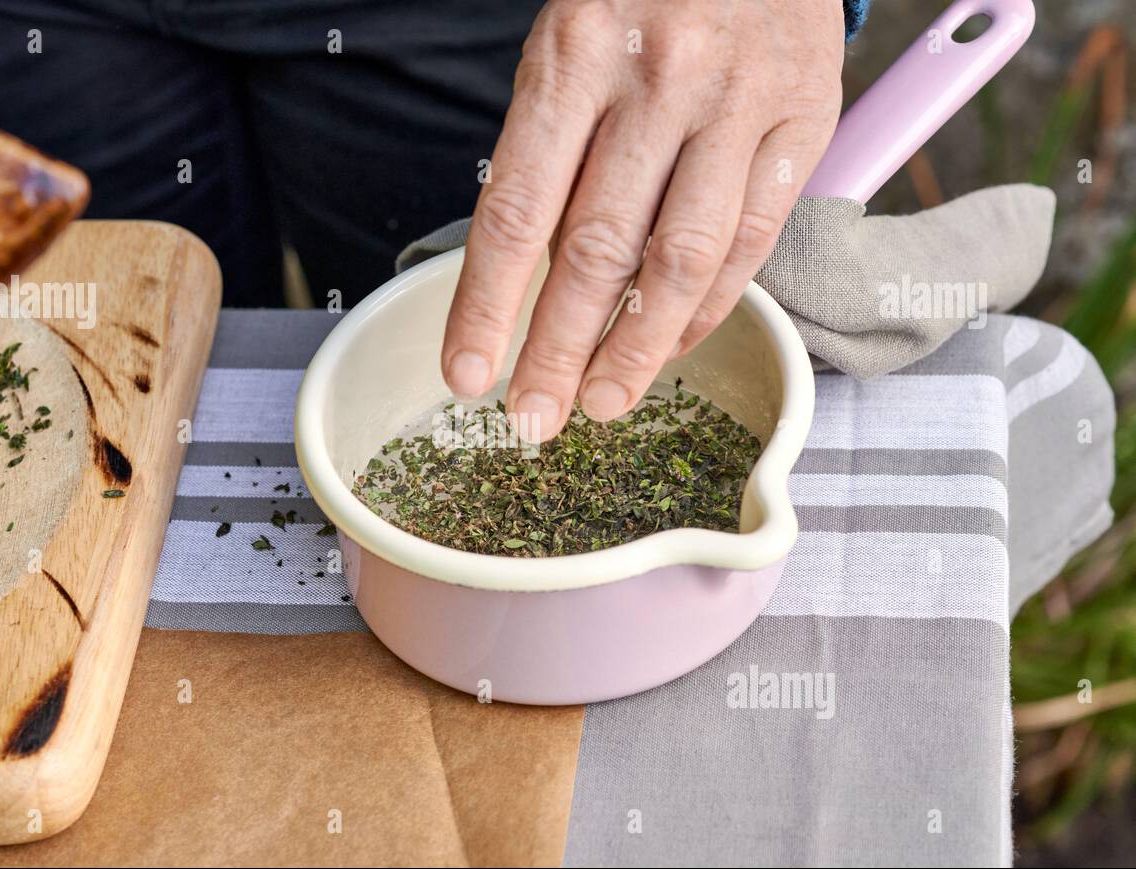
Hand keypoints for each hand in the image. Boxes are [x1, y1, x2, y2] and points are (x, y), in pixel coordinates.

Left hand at [441, 0, 842, 440]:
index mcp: (573, 54)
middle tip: (531, 419)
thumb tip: (531, 284)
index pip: (518, 211)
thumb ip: (550, 153)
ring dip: (636, 350)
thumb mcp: (568, 46)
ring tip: (600, 404)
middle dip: (555, 351)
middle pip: (598, 251)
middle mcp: (658, 79)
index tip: (467, 375)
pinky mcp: (804, 118)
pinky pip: (752, 241)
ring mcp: (738, 101)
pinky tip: (671, 347)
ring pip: (682, 260)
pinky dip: (707, 307)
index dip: (487, 307)